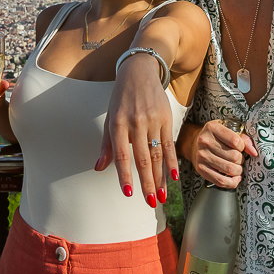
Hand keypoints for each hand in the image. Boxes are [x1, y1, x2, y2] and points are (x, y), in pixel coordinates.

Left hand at [96, 53, 175, 206]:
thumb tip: (99, 168)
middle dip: (147, 183)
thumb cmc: (121, 98)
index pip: (121, 155)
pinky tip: (174, 177)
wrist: (140, 71)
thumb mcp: (110, 118)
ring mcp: (153, 120)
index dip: (125, 175)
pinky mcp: (167, 118)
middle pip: (142, 158)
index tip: (128, 193)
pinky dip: (172, 162)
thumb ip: (107, 145)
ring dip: (160, 178)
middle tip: (151, 202)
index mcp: (117, 123)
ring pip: (157, 154)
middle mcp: (136, 122)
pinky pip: (170, 144)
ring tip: (162, 196)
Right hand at [192, 120, 257, 187]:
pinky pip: (220, 181)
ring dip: (238, 171)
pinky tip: (235, 177)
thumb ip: (243, 138)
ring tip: (237, 167)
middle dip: (241, 160)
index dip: (243, 147)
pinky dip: (232, 182)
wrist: (194, 143)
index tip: (240, 147)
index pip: (236, 141)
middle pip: (234, 156)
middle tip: (239, 158)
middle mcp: (205, 141)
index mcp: (212, 128)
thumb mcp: (228, 129)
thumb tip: (253, 152)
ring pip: (229, 169)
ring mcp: (202, 156)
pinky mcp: (201, 169)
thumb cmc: (215, 136)